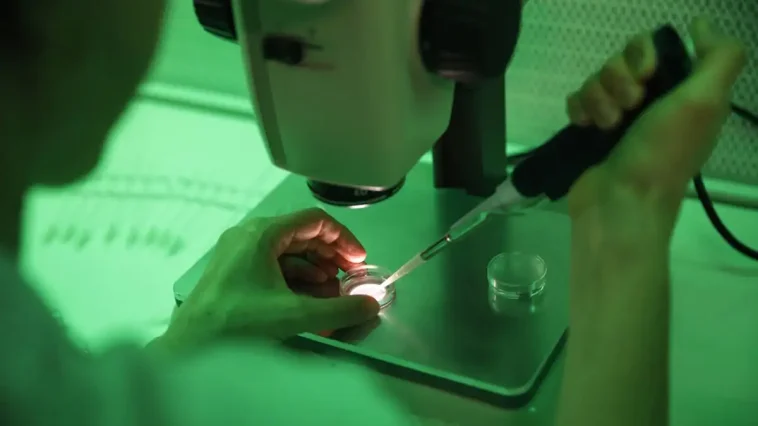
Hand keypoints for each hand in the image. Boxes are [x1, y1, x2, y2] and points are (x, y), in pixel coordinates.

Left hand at [154, 208, 379, 351]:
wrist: (192, 347)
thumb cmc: (240, 323)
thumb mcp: (296, 315)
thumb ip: (340, 310)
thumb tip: (371, 305)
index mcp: (262, 233)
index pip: (314, 221)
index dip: (343, 239)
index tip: (360, 261)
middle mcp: (249, 235)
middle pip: (301, 234)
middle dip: (330, 256)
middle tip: (351, 278)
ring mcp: (238, 253)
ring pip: (288, 252)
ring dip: (315, 269)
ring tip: (333, 293)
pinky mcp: (234, 271)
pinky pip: (273, 265)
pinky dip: (296, 278)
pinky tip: (309, 299)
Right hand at [566, 18, 745, 233]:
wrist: (618, 203)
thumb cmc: (661, 154)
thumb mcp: (704, 102)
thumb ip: (718, 57)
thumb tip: (701, 26)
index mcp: (683, 93)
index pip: (655, 47)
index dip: (643, 54)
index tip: (646, 75)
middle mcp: (653, 102)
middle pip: (622, 60)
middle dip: (618, 79)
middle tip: (628, 108)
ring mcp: (619, 118)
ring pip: (597, 80)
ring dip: (598, 99)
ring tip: (606, 127)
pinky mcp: (592, 132)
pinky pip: (577, 101)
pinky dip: (579, 110)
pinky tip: (585, 127)